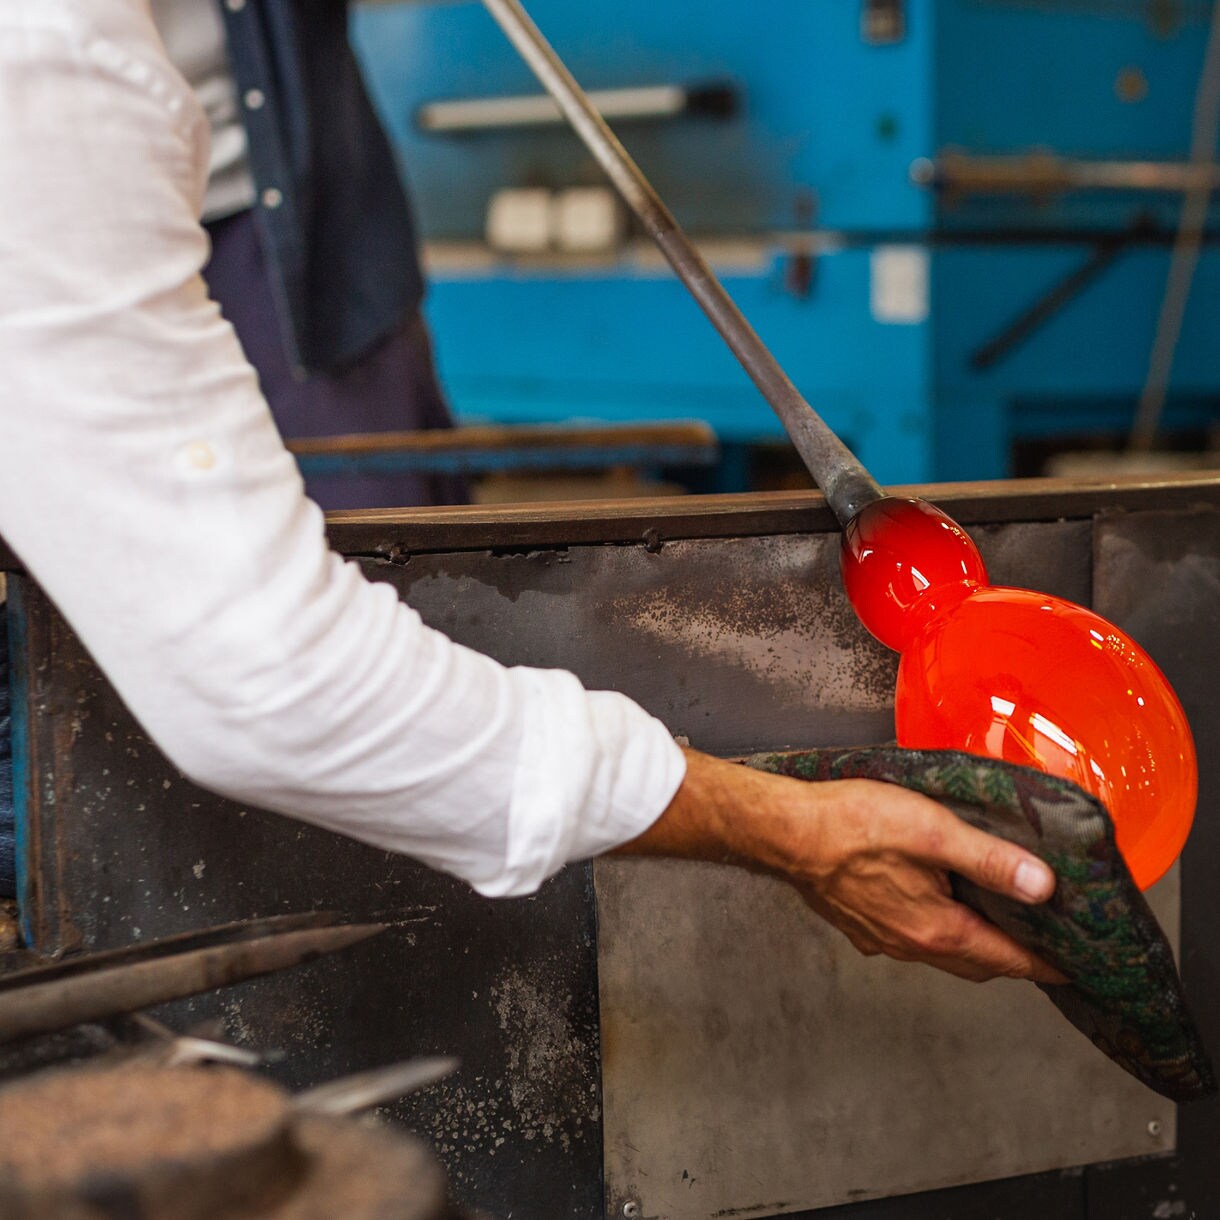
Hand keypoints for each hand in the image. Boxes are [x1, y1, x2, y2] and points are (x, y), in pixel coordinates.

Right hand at [615, 749, 1064, 984]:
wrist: (786, 833)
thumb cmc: (854, 826)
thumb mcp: (934, 832)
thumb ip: (990, 860)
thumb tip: (1043, 887)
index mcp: (938, 929)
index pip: (1009, 960)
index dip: (1046, 963)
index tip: (1074, 965)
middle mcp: (912, 944)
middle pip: (976, 963)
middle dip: (1011, 956)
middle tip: (1038, 938)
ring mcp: (881, 938)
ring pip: (941, 951)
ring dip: (971, 943)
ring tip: (990, 916)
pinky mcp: (858, 923)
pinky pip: (909, 936)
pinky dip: (933, 928)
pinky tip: (928, 899)